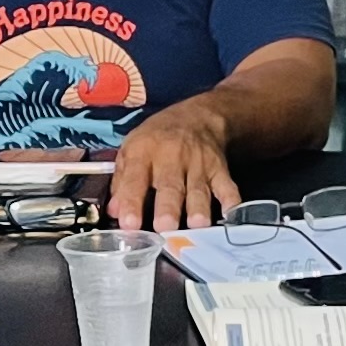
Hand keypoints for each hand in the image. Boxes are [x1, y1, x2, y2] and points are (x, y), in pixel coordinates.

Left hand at [108, 103, 237, 228]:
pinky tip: (231, 215)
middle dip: (168, 208)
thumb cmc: (158, 138)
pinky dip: (231, 201)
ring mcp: (198, 164)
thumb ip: (122, 182)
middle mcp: (172, 157)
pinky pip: (227, 186)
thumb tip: (114, 212)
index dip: (131, 201)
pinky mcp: (219, 169)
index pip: (135, 179)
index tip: (129, 223)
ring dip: (198, 208)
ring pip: (198, 189)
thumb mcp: (131, 149)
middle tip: (164, 227)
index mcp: (144, 152)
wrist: (197, 117)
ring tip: (197, 226)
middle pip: (170, 185)